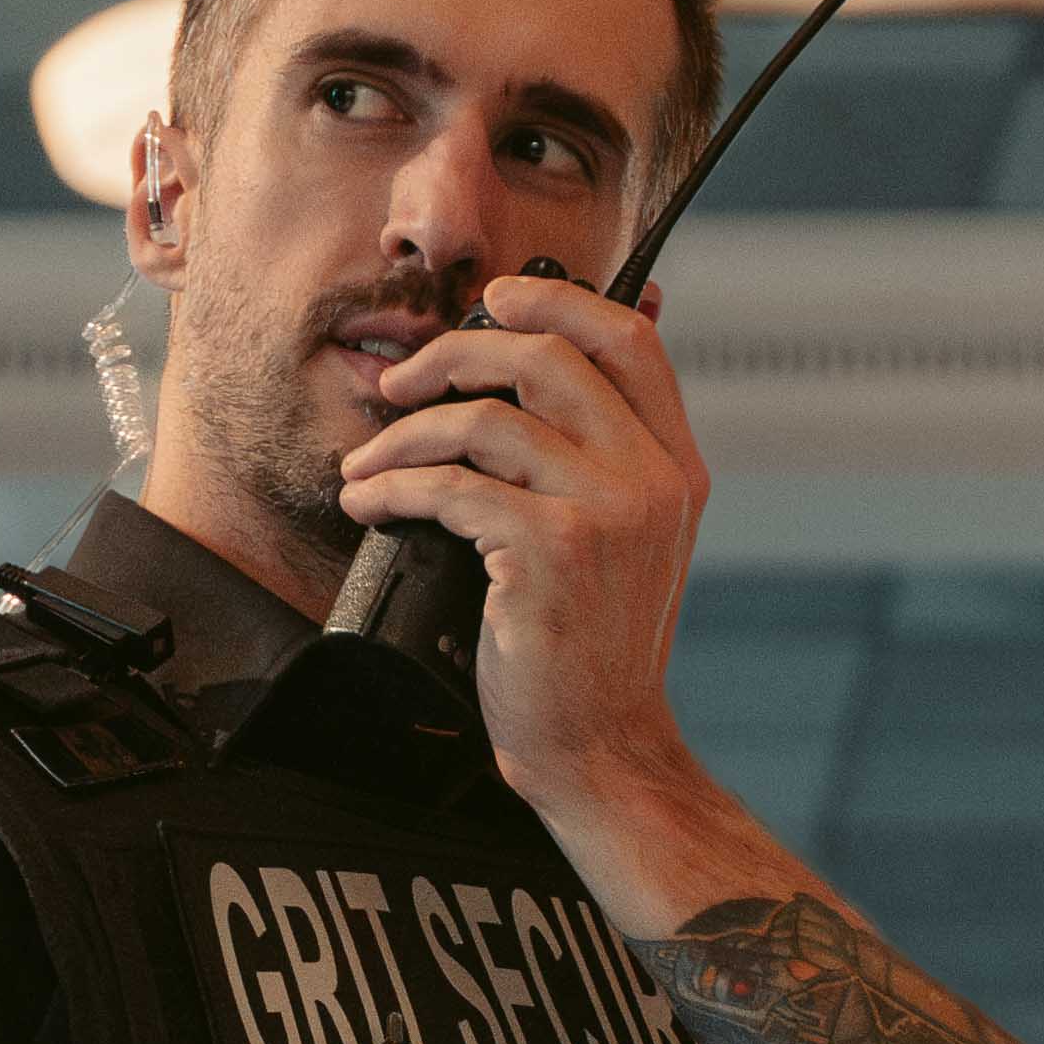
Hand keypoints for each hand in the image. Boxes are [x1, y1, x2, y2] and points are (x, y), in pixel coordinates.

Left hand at [337, 265, 708, 824]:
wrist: (598, 744)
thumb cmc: (589, 643)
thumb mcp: (623, 538)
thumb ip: (599, 459)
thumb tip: (533, 372)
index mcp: (676, 465)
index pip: (630, 339)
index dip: (558, 299)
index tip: (494, 300)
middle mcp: (655, 479)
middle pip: (549, 356)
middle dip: (457, 352)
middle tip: (402, 383)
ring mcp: (609, 513)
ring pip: (489, 418)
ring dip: (406, 432)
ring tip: (367, 463)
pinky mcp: (553, 553)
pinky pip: (454, 486)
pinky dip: (395, 487)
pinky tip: (370, 502)